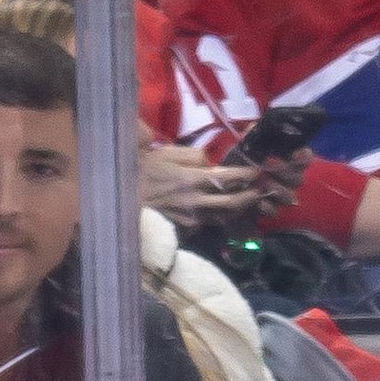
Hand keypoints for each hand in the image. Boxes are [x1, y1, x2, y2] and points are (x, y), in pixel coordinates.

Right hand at [142, 142, 274, 226]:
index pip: (230, 177)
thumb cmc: (145, 169)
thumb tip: (211, 164)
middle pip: (233, 203)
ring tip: (248, 202)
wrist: (119, 194)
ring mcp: (189, 217)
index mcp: (192, 179)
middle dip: (251, 196)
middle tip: (260, 190)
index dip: (248, 175)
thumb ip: (196, 157)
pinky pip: (208, 223)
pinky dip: (220, 217)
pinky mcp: (183, 227)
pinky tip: (224, 212)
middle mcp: (194, 201)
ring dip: (239, 210)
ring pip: (224, 216)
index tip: (257, 171)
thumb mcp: (170, 153)